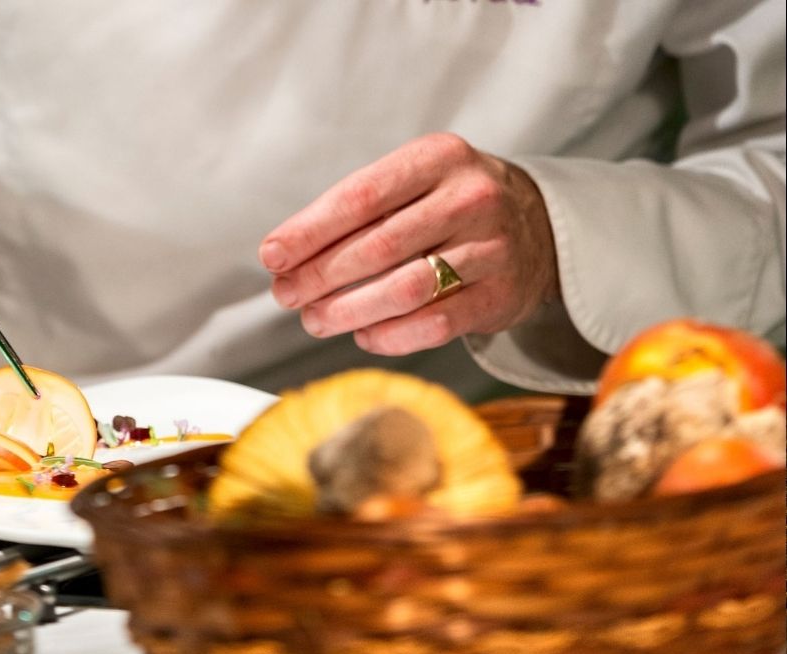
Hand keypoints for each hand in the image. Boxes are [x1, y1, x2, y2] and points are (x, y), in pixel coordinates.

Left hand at [259, 133, 558, 354]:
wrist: (542, 227)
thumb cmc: (450, 205)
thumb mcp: (412, 182)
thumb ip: (354, 211)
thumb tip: (284, 256)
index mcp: (438, 158)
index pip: (360, 197)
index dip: (309, 231)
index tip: (272, 256)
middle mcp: (471, 197)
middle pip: (377, 246)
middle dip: (319, 276)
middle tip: (286, 294)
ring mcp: (491, 248)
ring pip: (405, 288)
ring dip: (348, 310)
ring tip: (315, 319)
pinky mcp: (500, 296)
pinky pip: (435, 324)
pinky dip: (389, 335)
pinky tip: (362, 335)